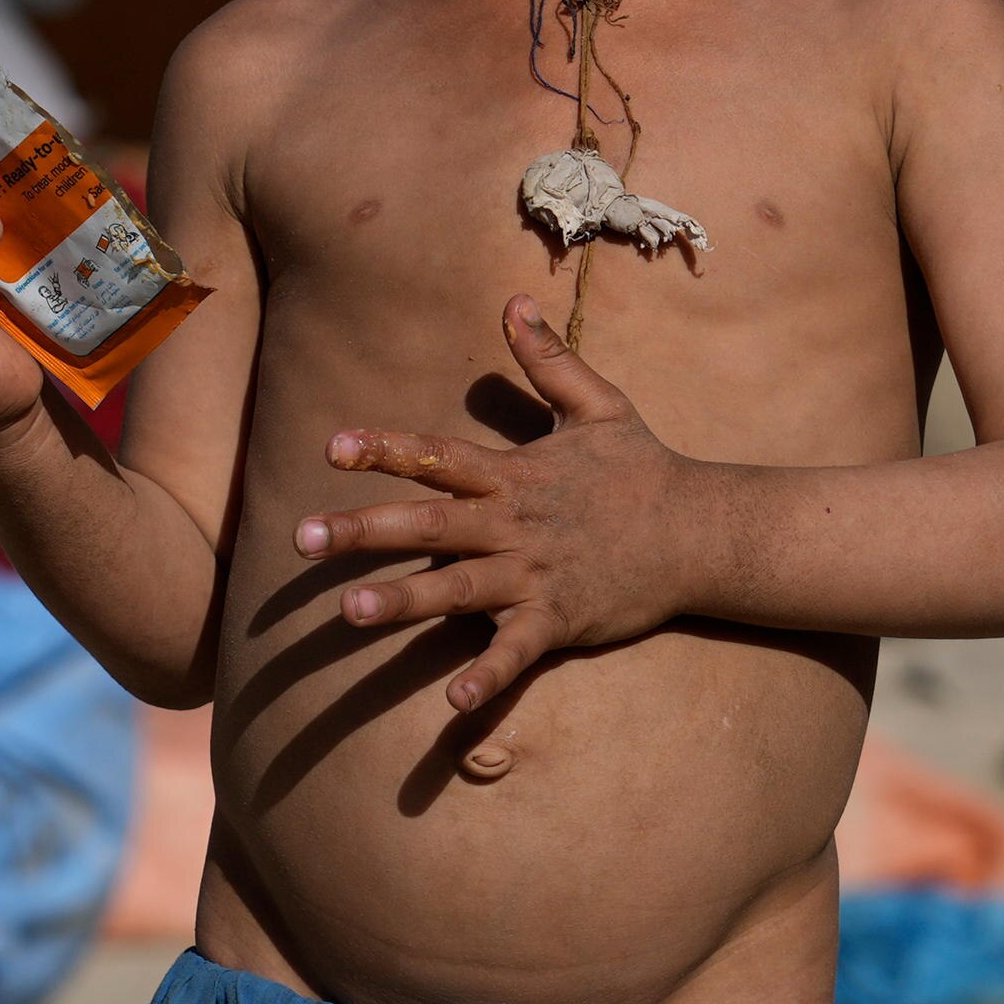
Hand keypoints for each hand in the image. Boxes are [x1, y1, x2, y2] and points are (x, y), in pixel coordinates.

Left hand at [296, 296, 712, 717]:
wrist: (703, 533)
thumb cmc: (642, 469)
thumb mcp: (598, 404)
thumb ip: (548, 359)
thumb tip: (513, 299)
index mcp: (513, 475)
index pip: (438, 457)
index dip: (385, 450)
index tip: (331, 446)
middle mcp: (514, 524)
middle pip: (430, 525)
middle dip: (363, 530)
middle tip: (300, 539)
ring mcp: (536, 575)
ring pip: (459, 589)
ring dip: (404, 600)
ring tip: (348, 611)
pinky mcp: (561, 620)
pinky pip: (518, 652)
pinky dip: (488, 676)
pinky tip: (453, 703)